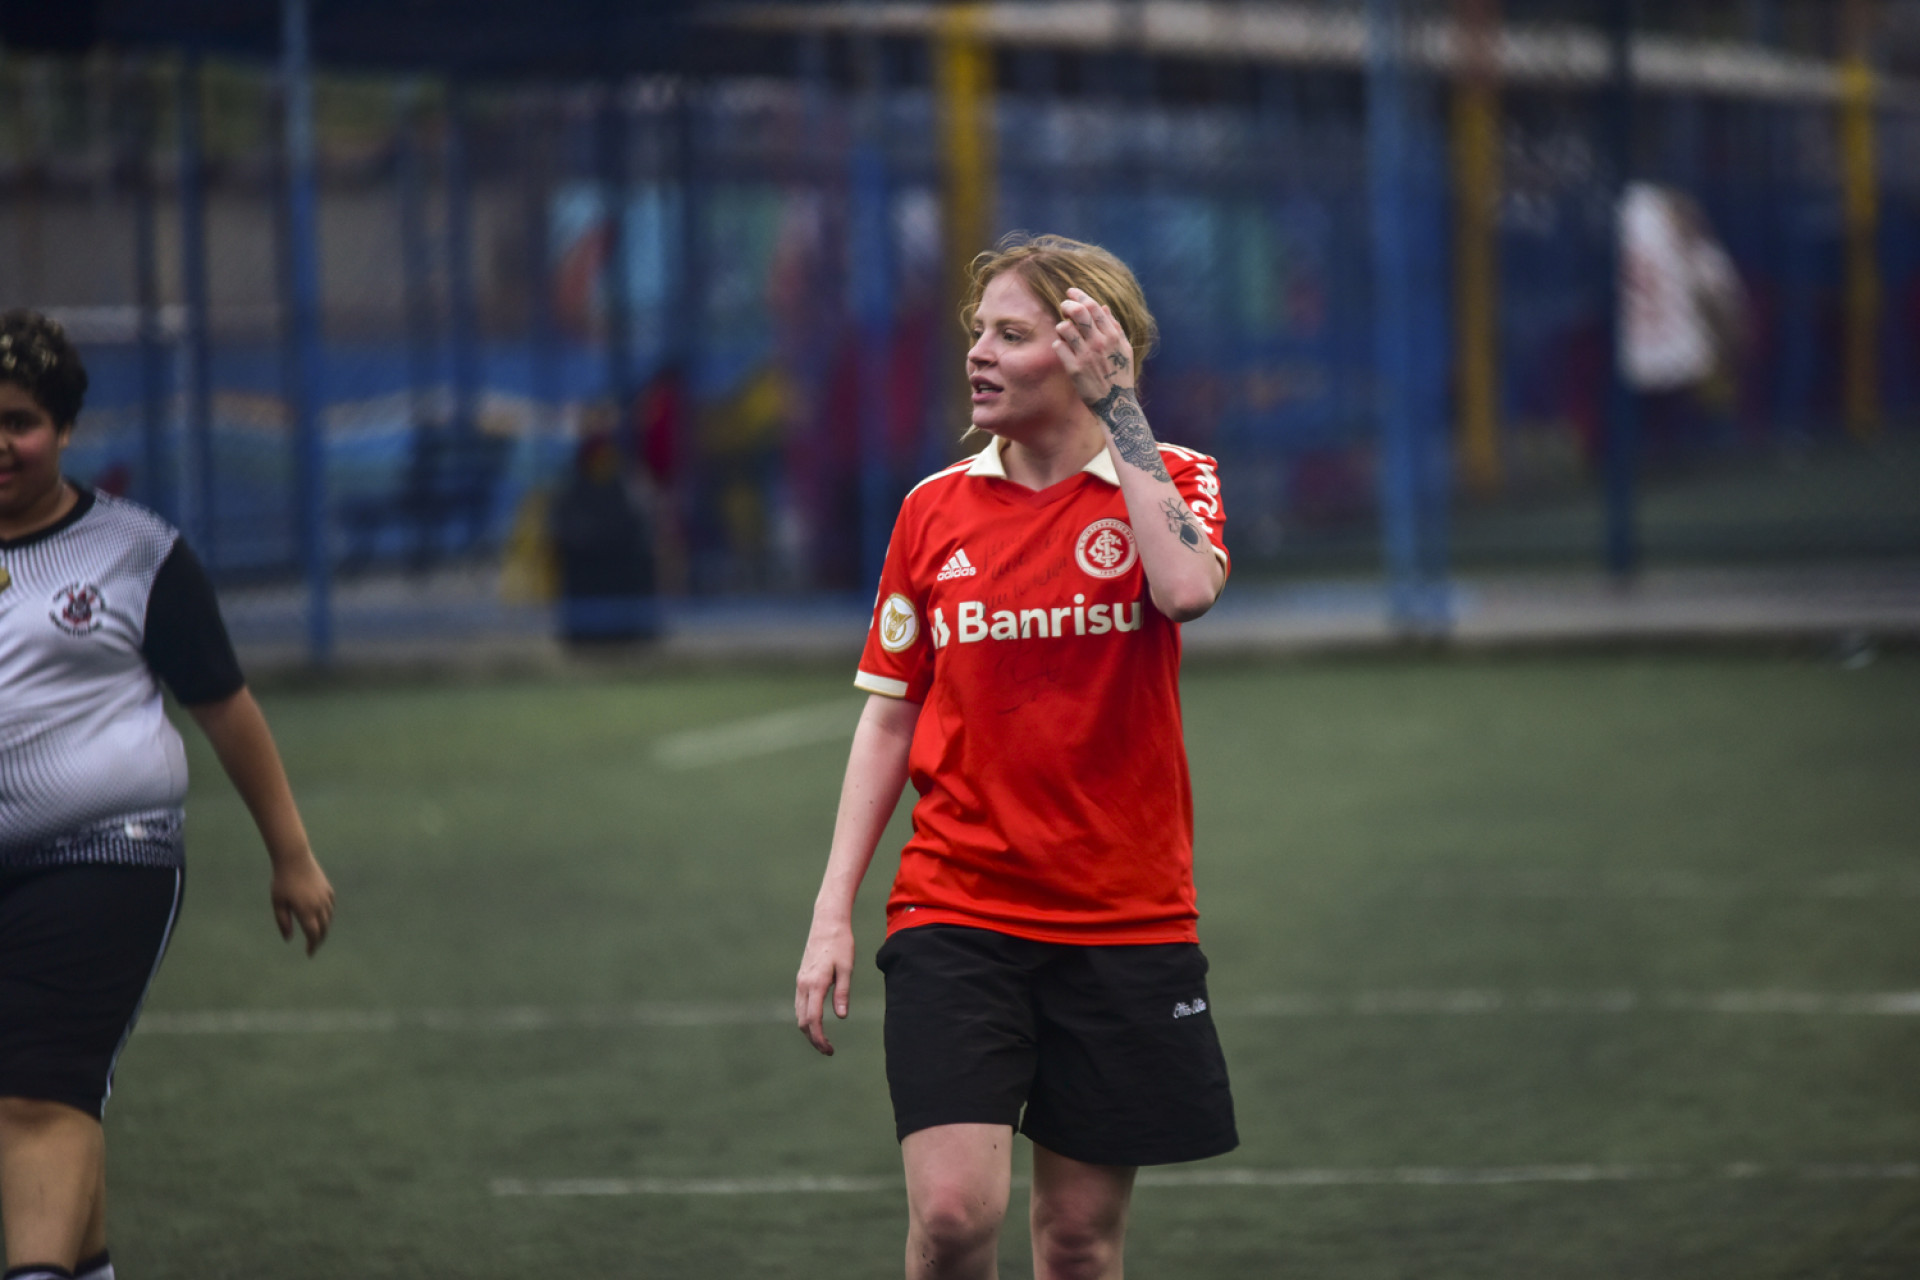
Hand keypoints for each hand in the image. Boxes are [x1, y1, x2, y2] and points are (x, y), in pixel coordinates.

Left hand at [270, 850, 334, 955]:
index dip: (312, 946)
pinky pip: (331, 907)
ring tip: (317, 934)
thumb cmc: (282, 881)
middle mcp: (319, 906)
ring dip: (324, 928)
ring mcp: (326, 897)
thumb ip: (283, 922)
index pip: (313, 934)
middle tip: (313, 947)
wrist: (294, 858)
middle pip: (324, 929)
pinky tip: (323, 917)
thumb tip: (289, 939)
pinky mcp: (328, 889)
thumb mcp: (278, 903)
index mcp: (306, 911)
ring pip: (329, 918)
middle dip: (319, 940)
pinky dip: (328, 915)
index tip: (309, 954)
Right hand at [795, 915, 854, 1055]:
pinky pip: (799, 1004)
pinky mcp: (801, 977)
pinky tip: (816, 1021)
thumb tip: (841, 1016)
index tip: (829, 1050)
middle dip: (813, 1039)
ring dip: (809, 1030)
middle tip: (828, 1050)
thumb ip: (842, 993)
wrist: (827, 923)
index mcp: (815, 983)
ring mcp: (800, 981)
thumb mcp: (846, 968)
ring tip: (823, 1040)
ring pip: (799, 1013)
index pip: (813, 1020)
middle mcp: (803, 984)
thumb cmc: (841, 944)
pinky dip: (806, 1017)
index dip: (819, 1038)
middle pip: (803, 1021)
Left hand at [1052, 287, 1133, 405]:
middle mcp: (1099, 343)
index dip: (1079, 295)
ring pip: (1064, 328)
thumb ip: (1114, 327)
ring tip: (1065, 333)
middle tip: (1064, 307)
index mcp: (1112, 336)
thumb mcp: (1124, 349)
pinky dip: (1059, 345)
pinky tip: (1064, 350)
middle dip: (1067, 305)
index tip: (1071, 293)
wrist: (1115, 404)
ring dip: (1062, 327)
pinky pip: (1058, 347)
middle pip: (1078, 312)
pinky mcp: (1074, 369)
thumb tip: (1103, 307)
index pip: (1093, 306)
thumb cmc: (1119, 375)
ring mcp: (1086, 356)